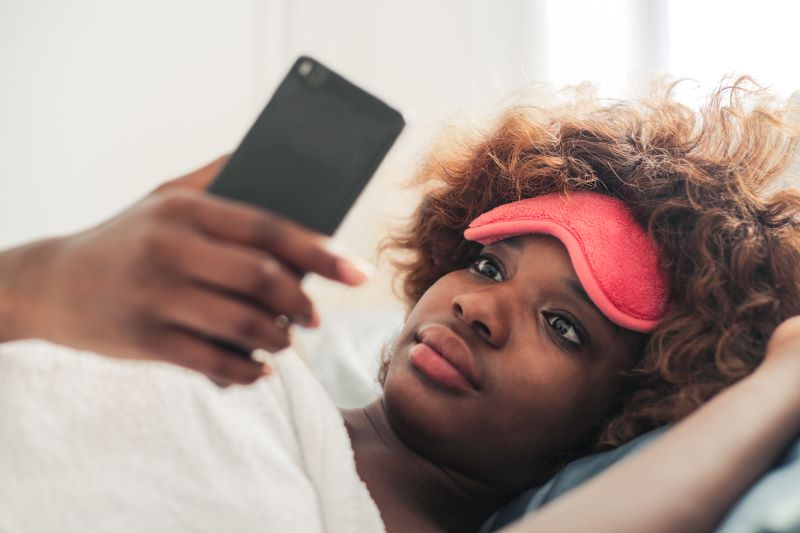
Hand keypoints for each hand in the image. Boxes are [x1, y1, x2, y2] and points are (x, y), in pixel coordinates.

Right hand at [0, 157, 370, 384]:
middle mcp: (170, 248)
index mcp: (185, 209)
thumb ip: (216, 177)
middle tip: (315, 317)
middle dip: (301, 302)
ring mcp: (155, 296)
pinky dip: (246, 371)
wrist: (50, 283)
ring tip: (284, 339)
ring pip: (242, 323)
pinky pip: (213, 362)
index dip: (319, 251)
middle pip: (261, 277)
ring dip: (277, 339)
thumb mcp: (162, 196)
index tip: (356, 271)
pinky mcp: (145, 340)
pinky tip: (258, 369)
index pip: (268, 228)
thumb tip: (275, 159)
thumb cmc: (125, 238)